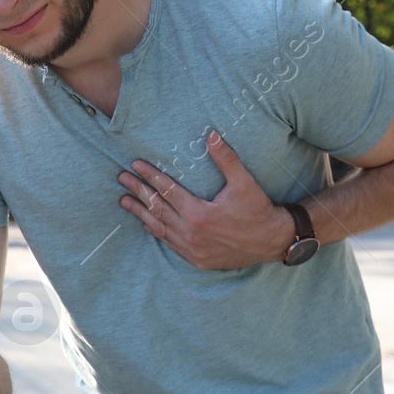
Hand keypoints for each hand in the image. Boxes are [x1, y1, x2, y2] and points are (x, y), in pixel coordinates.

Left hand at [118, 130, 293, 269]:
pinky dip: (156, 232)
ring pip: (159, 228)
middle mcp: (191, 233)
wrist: (272, 242)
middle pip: (157, 208)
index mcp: (199, 214)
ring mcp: (193, 249)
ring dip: (141, 213)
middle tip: (122, 178)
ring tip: (124, 201)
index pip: (167, 190)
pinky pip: (170, 244)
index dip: (150, 176)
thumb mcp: (243, 182)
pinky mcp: (197, 259)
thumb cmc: (258, 210)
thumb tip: (211, 135)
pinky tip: (146, 224)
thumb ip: (226, 159)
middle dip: (138, 191)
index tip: (135, 165)